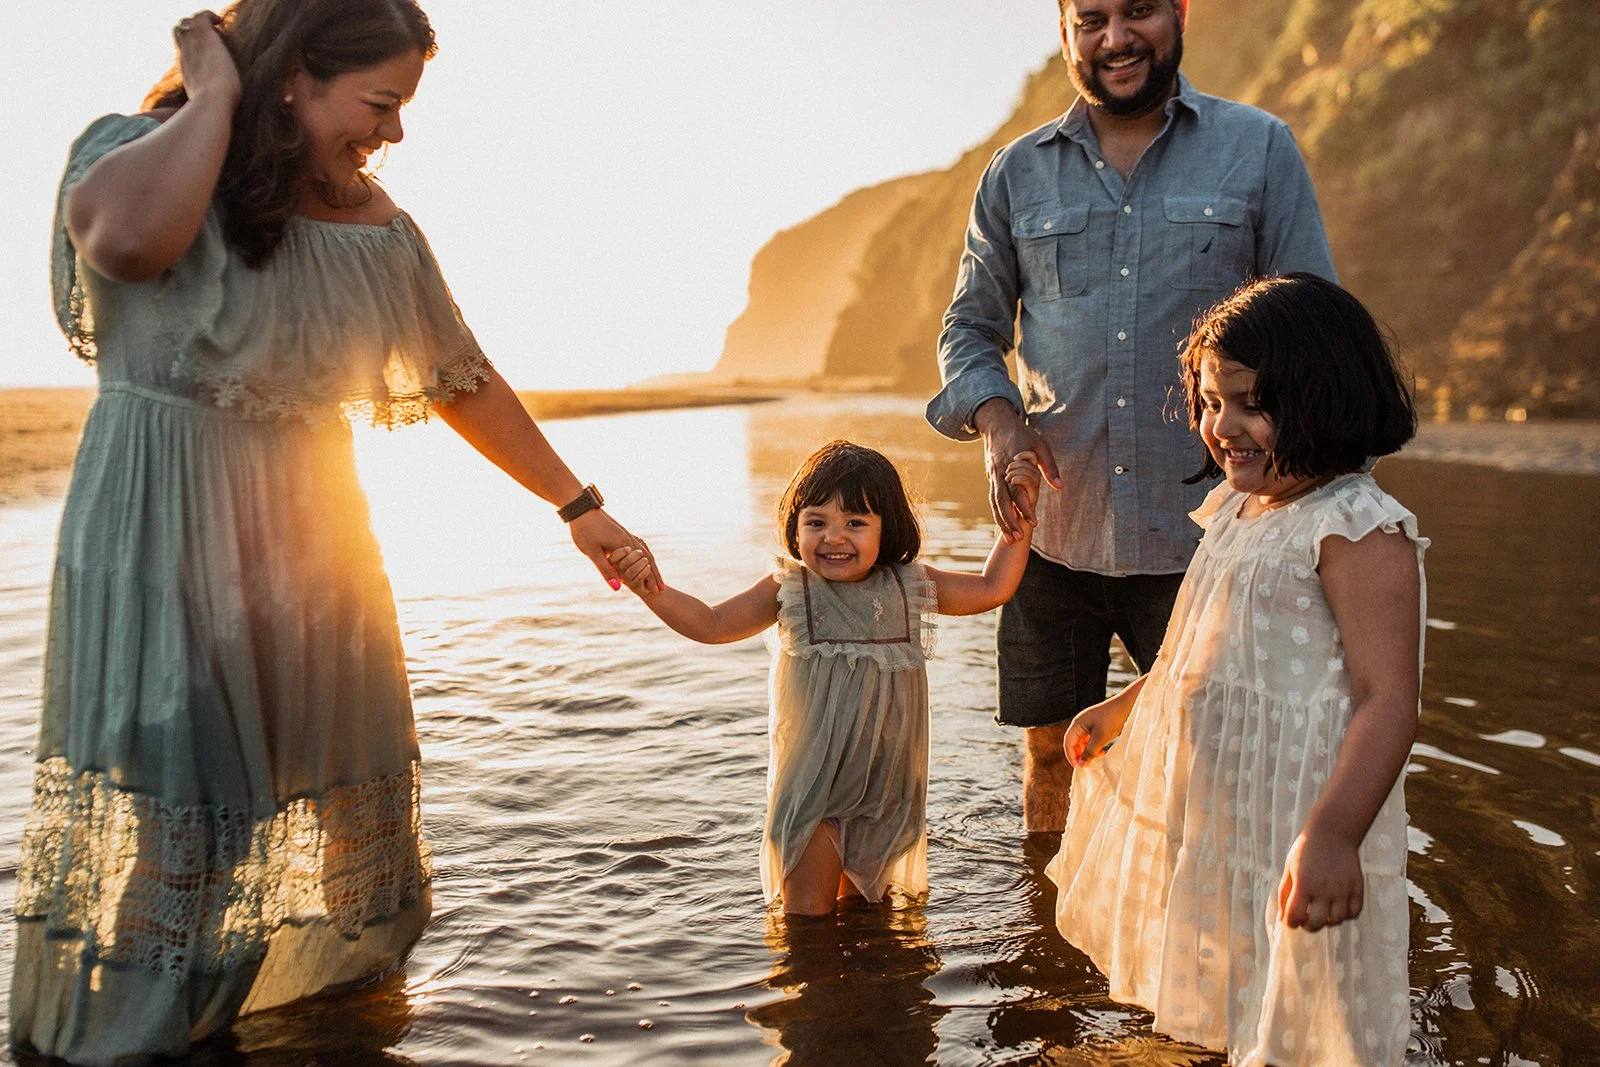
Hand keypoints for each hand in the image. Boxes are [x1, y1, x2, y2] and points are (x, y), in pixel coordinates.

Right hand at [174, 10, 240, 108]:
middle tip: (209, 34)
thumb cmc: (214, 110)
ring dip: (198, 20)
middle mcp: (186, 56)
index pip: (184, 52)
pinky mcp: (205, 38)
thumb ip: (210, 106)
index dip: (192, 47)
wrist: (211, 103)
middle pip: (179, 33)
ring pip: (186, 23)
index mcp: (188, 71)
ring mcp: (193, 46)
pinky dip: (209, 14)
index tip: (205, 51)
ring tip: (215, 26)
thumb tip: (219, 119)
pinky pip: (201, 16)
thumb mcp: (209, 107)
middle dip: (190, 29)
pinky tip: (220, 21)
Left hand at [568, 509, 659, 594]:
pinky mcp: (621, 531)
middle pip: (648, 559)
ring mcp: (626, 534)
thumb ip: (606, 570)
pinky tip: (644, 558)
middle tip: (661, 588)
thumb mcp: (593, 553)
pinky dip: (645, 555)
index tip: (655, 592)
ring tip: (655, 576)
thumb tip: (617, 587)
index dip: (649, 580)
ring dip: (652, 566)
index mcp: (623, 545)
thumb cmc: (584, 530)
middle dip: (655, 575)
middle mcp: (628, 539)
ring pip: (645, 552)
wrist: (581, 507)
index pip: (642, 567)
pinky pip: (639, 546)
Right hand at [974, 398, 1060, 541]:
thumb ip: (1049, 466)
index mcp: (1011, 465)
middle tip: (1018, 539)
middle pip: (1002, 502)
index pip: (1017, 490)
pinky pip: (993, 500)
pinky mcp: (991, 479)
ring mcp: (993, 477)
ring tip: (1009, 540)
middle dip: (1009, 522)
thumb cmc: (1023, 435)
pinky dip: (998, 515)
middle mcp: (999, 473)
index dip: (1023, 507)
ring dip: (1001, 522)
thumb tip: (1059, 486)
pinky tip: (1004, 527)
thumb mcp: (1040, 446)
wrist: (997, 425)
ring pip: (994, 503)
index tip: (1033, 523)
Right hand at [1062, 700, 1128, 766]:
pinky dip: (1094, 747)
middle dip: (1080, 755)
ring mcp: (1088, 723)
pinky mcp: (1096, 725)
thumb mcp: (1101, 738)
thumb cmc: (1113, 719)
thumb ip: (1090, 752)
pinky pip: (1090, 739)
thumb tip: (1081, 765)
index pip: (1068, 743)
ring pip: (1083, 742)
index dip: (1072, 756)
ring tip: (1098, 758)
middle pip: (1074, 743)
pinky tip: (1102, 752)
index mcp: (1077, 723)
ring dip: (1088, 752)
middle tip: (1088, 765)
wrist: (1127, 705)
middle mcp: (1080, 723)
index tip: (1079, 768)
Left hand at [1277, 830, 1363, 931]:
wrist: (1332, 832)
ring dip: (1328, 921)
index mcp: (1303, 884)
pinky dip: (1346, 915)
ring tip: (1323, 911)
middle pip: (1317, 923)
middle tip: (1306, 918)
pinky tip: (1338, 907)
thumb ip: (1284, 894)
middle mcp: (1324, 889)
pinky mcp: (1357, 887)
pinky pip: (1354, 913)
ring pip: (1337, 921)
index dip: (1290, 922)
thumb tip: (1282, 918)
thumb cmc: (1306, 851)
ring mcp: (1342, 889)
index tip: (1291, 919)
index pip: (1294, 917)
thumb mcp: (1289, 869)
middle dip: (1308, 926)